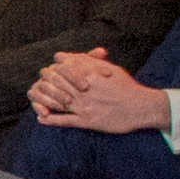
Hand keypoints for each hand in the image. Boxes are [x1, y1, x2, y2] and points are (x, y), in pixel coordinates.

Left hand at [27, 48, 170, 133]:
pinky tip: (42, 118)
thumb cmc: (128, 87)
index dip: (55, 67)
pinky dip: (51, 119)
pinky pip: (65, 121)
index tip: (51, 68)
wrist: (142, 107)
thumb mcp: (112, 69)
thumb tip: (74, 57)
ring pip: (58, 101)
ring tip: (37, 98)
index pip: (65, 68)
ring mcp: (85, 106)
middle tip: (42, 81)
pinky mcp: (87, 121)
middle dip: (48, 81)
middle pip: (58, 83)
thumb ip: (92, 63)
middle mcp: (85, 91)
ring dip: (45, 99)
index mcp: (91, 75)